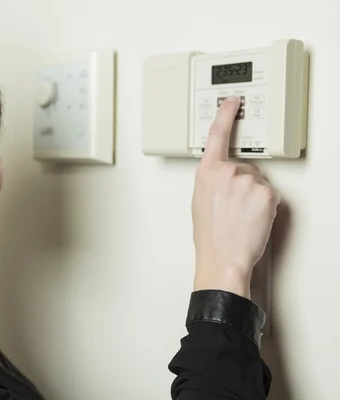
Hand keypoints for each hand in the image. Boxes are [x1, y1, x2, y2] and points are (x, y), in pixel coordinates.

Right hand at [191, 96, 280, 298]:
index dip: (226, 114)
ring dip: (253, 196)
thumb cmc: (210, 236)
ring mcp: (248, 181)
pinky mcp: (265, 192)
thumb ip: (211, 180)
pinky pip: (269, 194)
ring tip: (241, 216)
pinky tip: (253, 218)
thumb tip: (223, 178)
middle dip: (242, 184)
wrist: (223, 256)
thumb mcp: (199, 201)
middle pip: (244, 167)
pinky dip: (265, 206)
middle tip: (233, 207)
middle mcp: (227, 172)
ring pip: (258, 182)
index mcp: (206, 172)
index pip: (217, 135)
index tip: (233, 101)